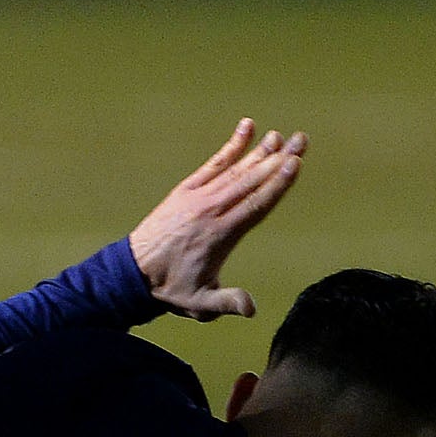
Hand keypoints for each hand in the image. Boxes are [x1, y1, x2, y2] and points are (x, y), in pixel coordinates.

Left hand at [126, 119, 303, 319]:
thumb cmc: (171, 288)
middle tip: (302, 140)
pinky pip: (213, 163)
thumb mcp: (200, 302)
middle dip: (278, 161)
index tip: (295, 163)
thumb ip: (227, 302)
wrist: (134, 271)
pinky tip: (246, 127)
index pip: (255, 205)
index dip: (276, 184)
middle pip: (251, 181)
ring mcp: (198, 196)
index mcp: (220, 234)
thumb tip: (251, 308)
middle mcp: (211, 209)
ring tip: (282, 135)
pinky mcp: (187, 189)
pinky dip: (230, 146)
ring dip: (260, 152)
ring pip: (235, 170)